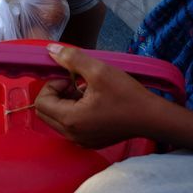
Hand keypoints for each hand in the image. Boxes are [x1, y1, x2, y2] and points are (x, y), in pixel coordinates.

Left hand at [33, 44, 165, 147]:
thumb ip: (72, 59)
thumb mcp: (99, 70)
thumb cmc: (126, 94)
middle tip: (77, 84)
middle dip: (56, 94)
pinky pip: (71, 127)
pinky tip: (95, 103)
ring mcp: (81, 141)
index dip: (52, 85)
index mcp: (70, 120)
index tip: (72, 79)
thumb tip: (51, 50)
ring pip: (57, 119)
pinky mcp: (90, 142)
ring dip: (66, 102)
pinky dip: (75, 113)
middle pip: (45, 113)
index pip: (41, 102)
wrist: (152, 117)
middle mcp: (71, 135)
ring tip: (88, 92)